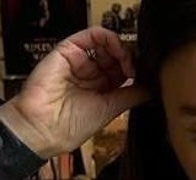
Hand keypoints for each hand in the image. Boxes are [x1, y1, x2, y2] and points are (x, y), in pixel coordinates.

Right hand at [0, 26, 149, 159]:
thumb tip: (151, 90)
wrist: (44, 128)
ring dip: (123, 50)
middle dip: (131, 60)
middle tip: (139, 70)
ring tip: (129, 64)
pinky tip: (119, 53)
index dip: (136, 71)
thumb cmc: (70, 127)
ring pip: (106, 44)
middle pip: (116, 56)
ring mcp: (80, 61)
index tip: (146, 79)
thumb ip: (130, 96)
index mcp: (99, 89)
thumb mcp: (109, 110)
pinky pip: (91, 35)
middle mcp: (90, 73)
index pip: (122, 72)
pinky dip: (110, 39)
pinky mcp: (68, 50)